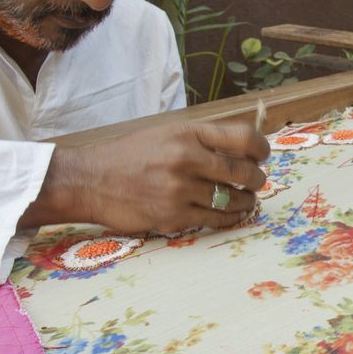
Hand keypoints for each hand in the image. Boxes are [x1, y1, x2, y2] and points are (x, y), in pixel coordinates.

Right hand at [22, 121, 270, 233]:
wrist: (90, 180)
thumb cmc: (130, 155)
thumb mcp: (167, 133)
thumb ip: (202, 140)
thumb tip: (243, 150)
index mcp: (188, 133)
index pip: (243, 138)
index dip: (261, 149)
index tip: (263, 156)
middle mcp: (186, 159)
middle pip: (244, 172)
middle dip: (257, 179)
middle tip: (256, 181)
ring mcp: (180, 190)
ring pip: (232, 199)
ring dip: (246, 201)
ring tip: (246, 199)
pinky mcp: (173, 216)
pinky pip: (215, 220)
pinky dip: (229, 218)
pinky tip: (232, 214)